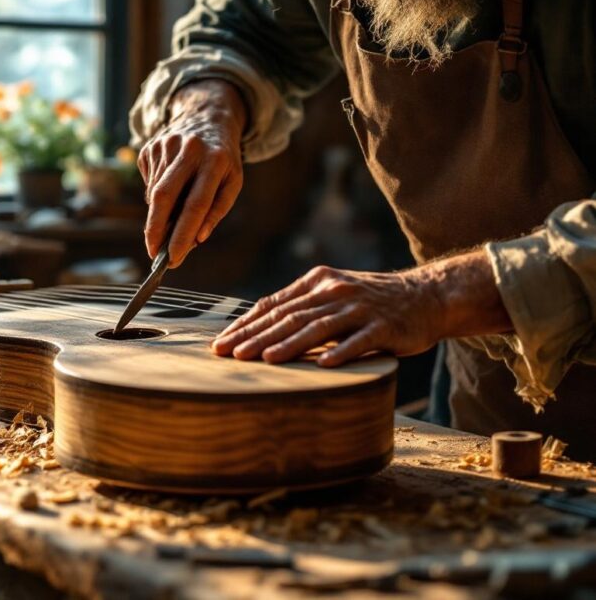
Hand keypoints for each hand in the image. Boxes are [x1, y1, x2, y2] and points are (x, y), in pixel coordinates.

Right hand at [138, 79, 246, 266]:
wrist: (208, 116)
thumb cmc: (223, 159)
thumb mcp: (232, 182)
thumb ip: (216, 210)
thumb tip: (197, 239)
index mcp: (215, 160)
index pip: (196, 204)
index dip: (182, 234)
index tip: (174, 258)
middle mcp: (189, 149)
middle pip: (164, 197)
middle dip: (155, 230)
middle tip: (153, 253)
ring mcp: (166, 145)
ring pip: (154, 193)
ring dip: (160, 213)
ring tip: (173, 213)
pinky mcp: (150, 146)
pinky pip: (149, 183)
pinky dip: (156, 195)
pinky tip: (171, 185)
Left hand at [211, 251, 512, 365]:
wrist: (426, 296)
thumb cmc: (370, 302)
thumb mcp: (332, 294)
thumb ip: (300, 306)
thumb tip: (256, 326)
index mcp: (317, 282)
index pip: (273, 306)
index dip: (245, 325)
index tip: (221, 344)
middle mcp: (334, 291)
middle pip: (288, 316)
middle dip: (256, 337)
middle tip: (229, 355)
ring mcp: (360, 308)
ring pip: (318, 327)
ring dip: (289, 344)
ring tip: (266, 359)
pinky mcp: (384, 326)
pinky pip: (359, 341)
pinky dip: (340, 352)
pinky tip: (322, 365)